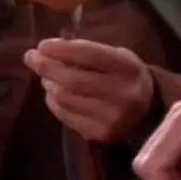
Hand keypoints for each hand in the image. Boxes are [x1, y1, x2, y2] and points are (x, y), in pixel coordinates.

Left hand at [24, 39, 153, 141]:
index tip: (42, 45)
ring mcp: (109, 117)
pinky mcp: (98, 134)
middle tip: (31, 57)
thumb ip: (89, 51)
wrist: (149, 113)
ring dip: (49, 84)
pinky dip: (53, 102)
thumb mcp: (117, 56)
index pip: (91, 55)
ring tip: (46, 76)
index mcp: (128, 68)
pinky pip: (65, 116)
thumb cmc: (126, 76)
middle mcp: (121, 94)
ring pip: (66, 98)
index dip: (63, 49)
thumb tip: (51, 48)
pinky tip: (53, 94)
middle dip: (47, 67)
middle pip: (73, 80)